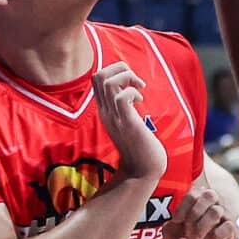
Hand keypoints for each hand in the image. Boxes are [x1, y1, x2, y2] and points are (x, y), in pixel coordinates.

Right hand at [94, 62, 168, 184]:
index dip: (115, 70)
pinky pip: (121, 97)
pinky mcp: (127, 123)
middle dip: (119, 68)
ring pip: (108, 82)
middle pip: (98, 75)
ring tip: (139, 88)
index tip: (131, 82)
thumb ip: (124, 107)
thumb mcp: (126, 121)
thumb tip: (131, 90)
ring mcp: (115, 118)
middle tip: (134, 81)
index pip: (96, 78)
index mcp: (105, 110)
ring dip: (127, 77)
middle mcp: (106, 112)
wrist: (142, 171)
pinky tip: (140, 101)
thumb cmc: (139, 145)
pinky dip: (132, 92)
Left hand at [164, 183, 238, 238]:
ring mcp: (226, 215)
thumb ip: (170, 234)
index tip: (176, 221)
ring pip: (216, 211)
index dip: (182, 208)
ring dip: (202, 226)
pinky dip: (216, 235)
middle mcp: (215, 203)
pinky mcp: (233, 230)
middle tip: (188, 229)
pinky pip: (228, 226)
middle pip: (209, 195)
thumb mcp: (173, 237)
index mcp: (200, 199)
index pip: (193, 194)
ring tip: (196, 237)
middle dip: (195, 213)